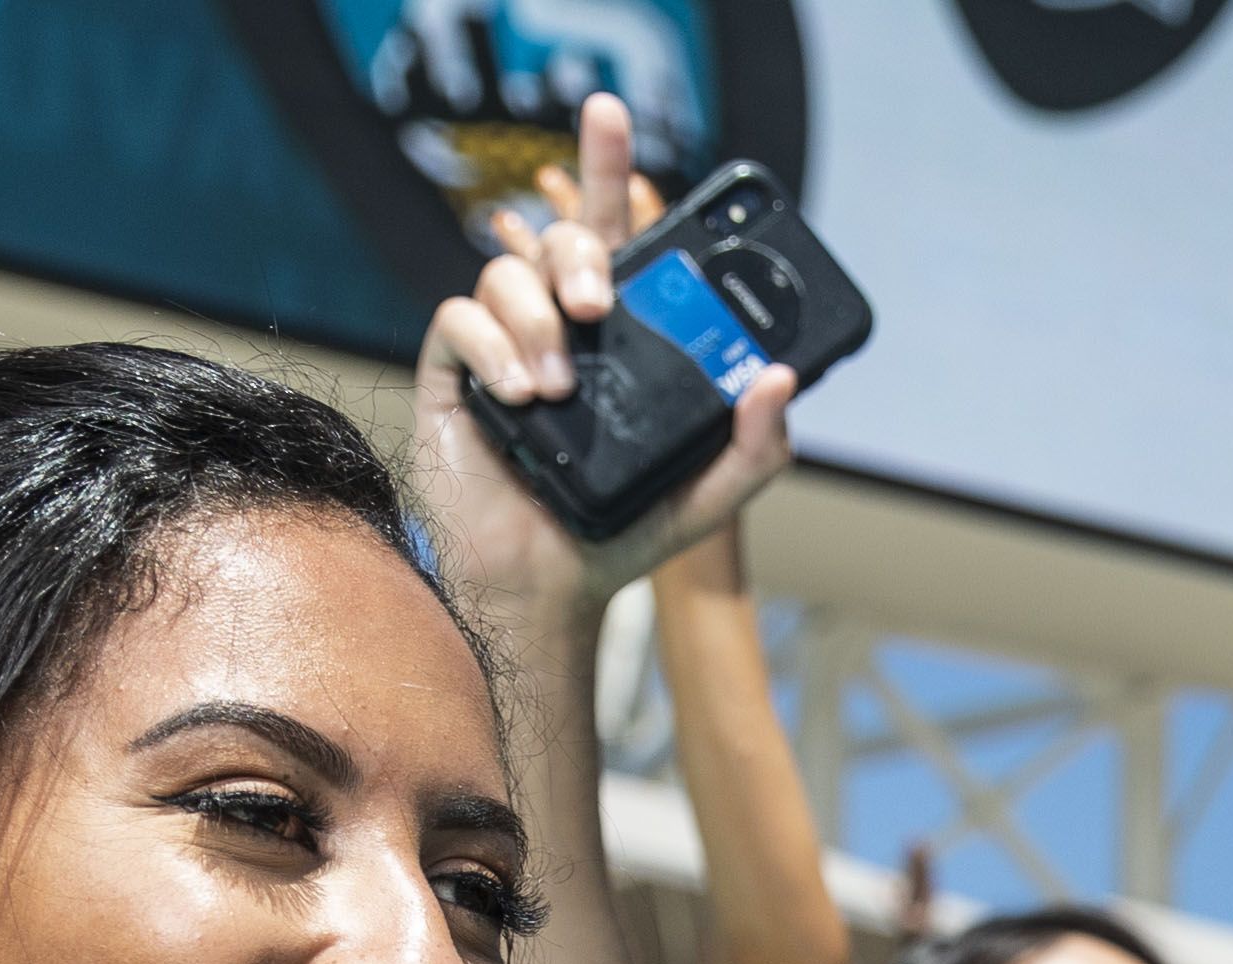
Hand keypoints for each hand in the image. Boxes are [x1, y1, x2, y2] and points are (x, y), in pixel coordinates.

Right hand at [408, 94, 796, 625]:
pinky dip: (493, 346)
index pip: (612, 226)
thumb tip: (779, 379)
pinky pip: (460, 316)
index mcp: (616, 330)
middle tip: (599, 309)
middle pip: (560, 235)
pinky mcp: (453, 369)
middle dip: (580, 254)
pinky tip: (519, 395)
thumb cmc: (623, 529)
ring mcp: (502, 339)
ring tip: (556, 389)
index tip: (610, 112)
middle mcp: (557, 320)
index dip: (605, 162)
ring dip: (537, 320)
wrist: (549, 582)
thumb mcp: (712, 492)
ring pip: (508, 270)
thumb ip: (757, 445)